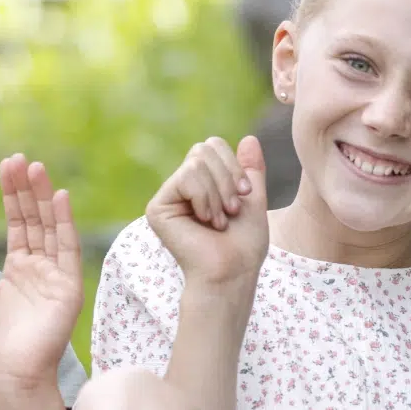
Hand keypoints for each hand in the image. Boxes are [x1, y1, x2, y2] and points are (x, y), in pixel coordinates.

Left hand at [0, 156, 83, 392]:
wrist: (6, 371)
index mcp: (17, 268)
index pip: (17, 222)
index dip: (12, 194)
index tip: (7, 166)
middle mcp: (39, 267)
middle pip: (34, 219)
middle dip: (26, 189)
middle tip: (18, 159)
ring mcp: (56, 275)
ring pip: (51, 227)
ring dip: (44, 198)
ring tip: (35, 168)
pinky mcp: (68, 286)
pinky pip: (67, 248)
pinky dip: (64, 222)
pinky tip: (59, 197)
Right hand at [147, 136, 269, 288]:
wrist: (232, 271)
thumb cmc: (244, 244)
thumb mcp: (253, 199)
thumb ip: (250, 170)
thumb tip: (249, 138)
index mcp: (202, 183)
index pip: (213, 146)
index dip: (233, 165)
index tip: (245, 195)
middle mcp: (182, 187)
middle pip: (203, 148)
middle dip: (227, 178)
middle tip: (232, 209)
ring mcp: (168, 196)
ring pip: (196, 162)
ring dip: (218, 193)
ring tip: (219, 221)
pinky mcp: (157, 207)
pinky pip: (186, 177)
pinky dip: (204, 198)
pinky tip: (205, 222)